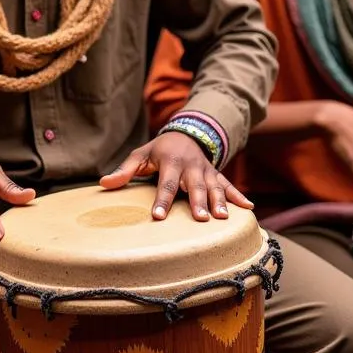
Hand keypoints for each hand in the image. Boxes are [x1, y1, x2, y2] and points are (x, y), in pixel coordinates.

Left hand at [99, 131, 252, 221]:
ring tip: (222, 218)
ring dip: (220, 201)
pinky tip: (249, 207)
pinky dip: (239, 195)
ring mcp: (206, 171)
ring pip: (214, 187)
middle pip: (194, 186)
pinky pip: (229, 185)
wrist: (186, 133)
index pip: (165, 184)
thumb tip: (104, 183)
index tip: (157, 216)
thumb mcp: (141, 155)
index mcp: (170, 162)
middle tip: (200, 219)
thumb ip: (124, 170)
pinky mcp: (217, 175)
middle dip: (197, 202)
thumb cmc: (159, 150)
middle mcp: (191, 166)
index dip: (161, 200)